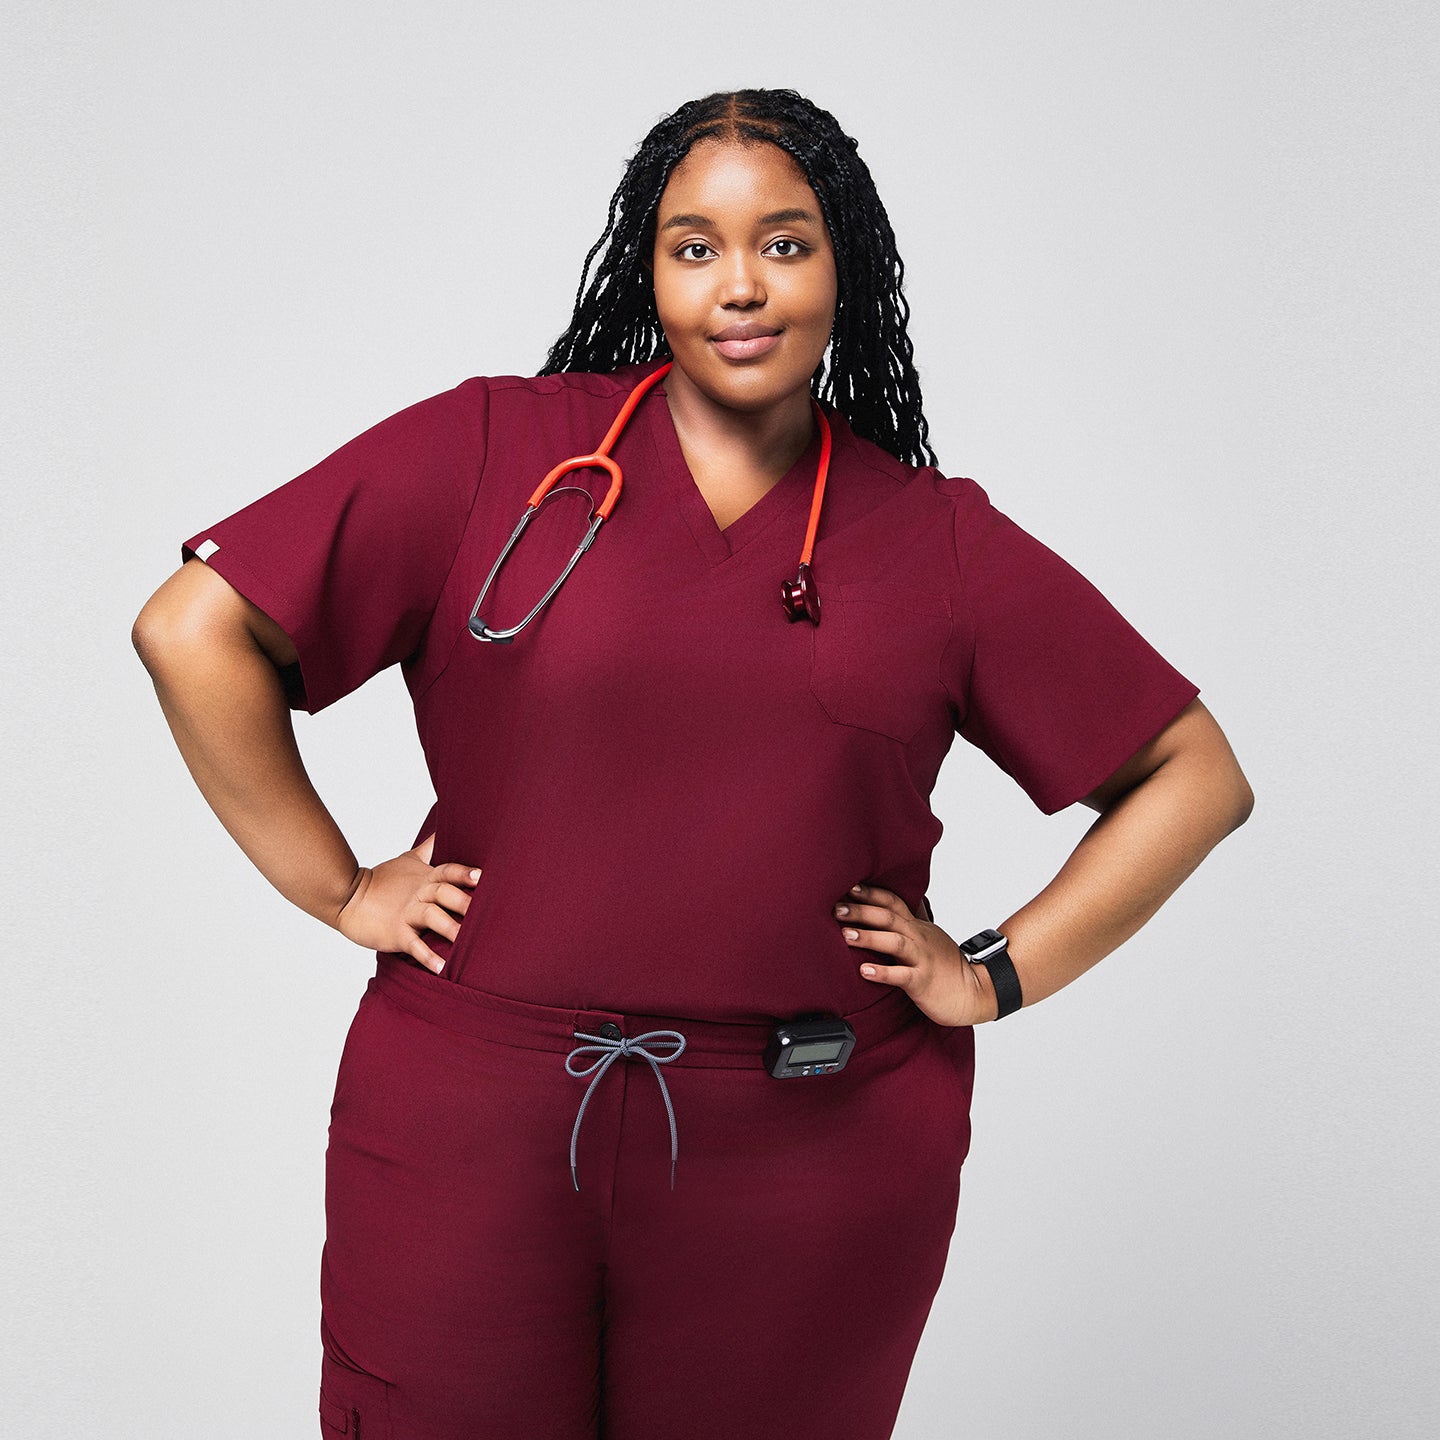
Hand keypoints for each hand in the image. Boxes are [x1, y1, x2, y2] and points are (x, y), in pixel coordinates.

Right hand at [336, 833, 480, 973]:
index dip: (463, 873)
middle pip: (444, 893)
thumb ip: (429, 847)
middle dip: (463, 901)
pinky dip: (427, 957)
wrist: (348, 897)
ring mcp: (407, 914)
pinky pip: (414, 945)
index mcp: (425, 878)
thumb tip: (444, 826)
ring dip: (449, 929)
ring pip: (431, 918)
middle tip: (482, 911)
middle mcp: (419, 894)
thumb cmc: (382, 880)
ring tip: (465, 942)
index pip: (448, 871)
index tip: (481, 877)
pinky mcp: (396, 933)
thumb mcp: (408, 859)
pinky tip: (441, 968)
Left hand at [834, 883, 998, 1026]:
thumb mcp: (931, 936)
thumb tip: (907, 901)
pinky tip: (864, 971)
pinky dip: (883, 973)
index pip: (893, 902)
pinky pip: (902, 975)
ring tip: (845, 935)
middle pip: (889, 918)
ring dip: (869, 937)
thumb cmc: (949, 966)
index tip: (849, 886)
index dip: (871, 893)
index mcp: (918, 927)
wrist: (976, 991)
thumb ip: (916, 919)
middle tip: (836, 908)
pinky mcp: (923, 982)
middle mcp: (919, 938)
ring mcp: (922, 959)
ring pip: (894, 943)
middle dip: (861, 911)